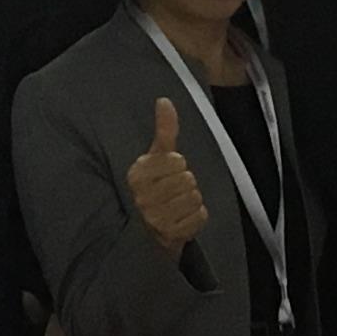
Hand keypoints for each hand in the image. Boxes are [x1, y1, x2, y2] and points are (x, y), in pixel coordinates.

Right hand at [128, 96, 209, 249]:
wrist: (152, 229)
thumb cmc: (157, 187)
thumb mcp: (158, 157)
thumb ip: (164, 129)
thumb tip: (164, 101)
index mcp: (137, 174)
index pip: (176, 160)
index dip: (178, 165)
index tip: (168, 173)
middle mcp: (142, 197)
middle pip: (187, 179)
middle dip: (186, 183)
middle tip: (174, 191)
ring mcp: (155, 217)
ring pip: (194, 197)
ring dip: (192, 200)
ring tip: (178, 205)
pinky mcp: (170, 234)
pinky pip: (199, 215)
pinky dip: (196, 217)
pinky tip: (183, 218)